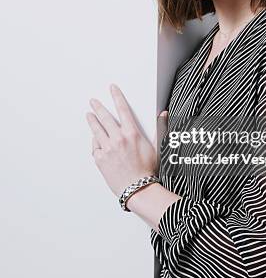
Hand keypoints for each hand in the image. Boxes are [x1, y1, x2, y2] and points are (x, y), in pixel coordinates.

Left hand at [86, 83, 165, 197]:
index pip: (122, 109)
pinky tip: (96, 140)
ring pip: (97, 130)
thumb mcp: (156, 146)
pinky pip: (95, 147)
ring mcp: (107, 148)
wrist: (138, 188)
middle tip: (93, 101)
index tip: (112, 89)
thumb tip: (164, 114)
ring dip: (92, 121)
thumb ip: (159, 128)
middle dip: (98, 107)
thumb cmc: (148, 170)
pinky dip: (95, 142)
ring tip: (89, 115)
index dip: (116, 96)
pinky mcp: (100, 159)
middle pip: (105, 117)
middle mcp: (118, 138)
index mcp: (132, 133)